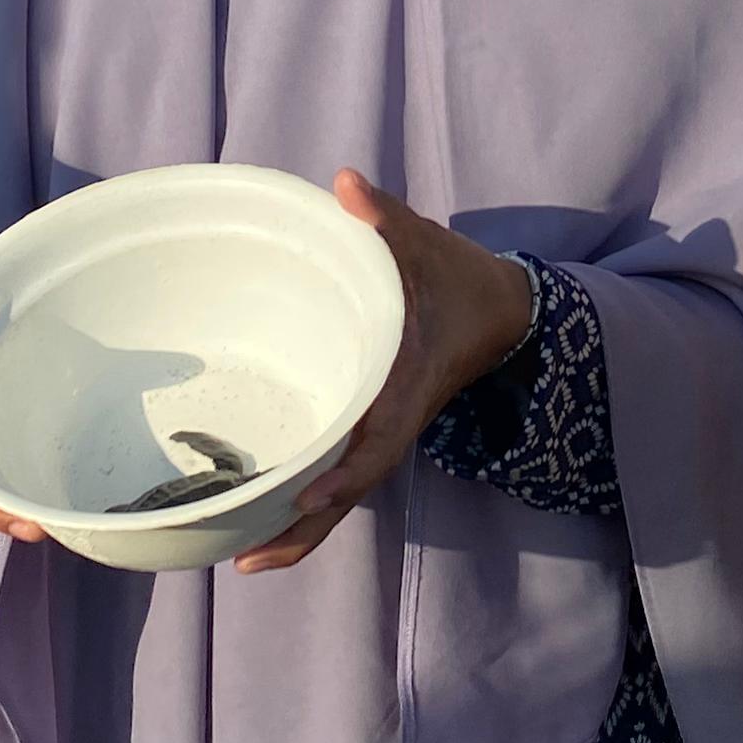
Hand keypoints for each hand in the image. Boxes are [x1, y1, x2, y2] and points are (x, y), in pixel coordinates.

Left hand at [238, 171, 537, 574]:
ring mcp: (383, 430)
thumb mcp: (425, 244)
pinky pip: (339, 476)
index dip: (345, 472)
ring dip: (299, 528)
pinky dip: (305, 503)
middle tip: (245, 558)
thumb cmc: (459, 279)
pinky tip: (260, 514)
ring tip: (240, 555)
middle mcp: (394, 420)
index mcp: (408, 385)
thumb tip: (345, 184)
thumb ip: (384, 217)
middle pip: (351, 491)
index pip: (379, 441)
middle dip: (305, 529)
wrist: (503, 309)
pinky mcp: (374, 428)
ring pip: (343, 495)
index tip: (307, 493)